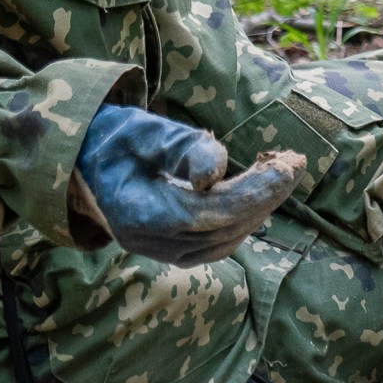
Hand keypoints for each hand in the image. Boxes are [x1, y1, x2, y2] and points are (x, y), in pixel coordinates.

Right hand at [74, 104, 302, 265]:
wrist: (87, 161)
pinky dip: (245, 219)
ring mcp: (159, 252)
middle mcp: (148, 242)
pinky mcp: (173, 250)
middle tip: (295, 164)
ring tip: (284, 173)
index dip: (250, 193)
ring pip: (223, 239)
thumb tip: (216, 172)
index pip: (206, 213)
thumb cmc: (117, 139)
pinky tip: (263, 193)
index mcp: (136, 214)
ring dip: (259, 208)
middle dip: (264, 197)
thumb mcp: (145, 131)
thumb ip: (182, 148)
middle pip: (221, 229)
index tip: (284, 166)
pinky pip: (217, 243)